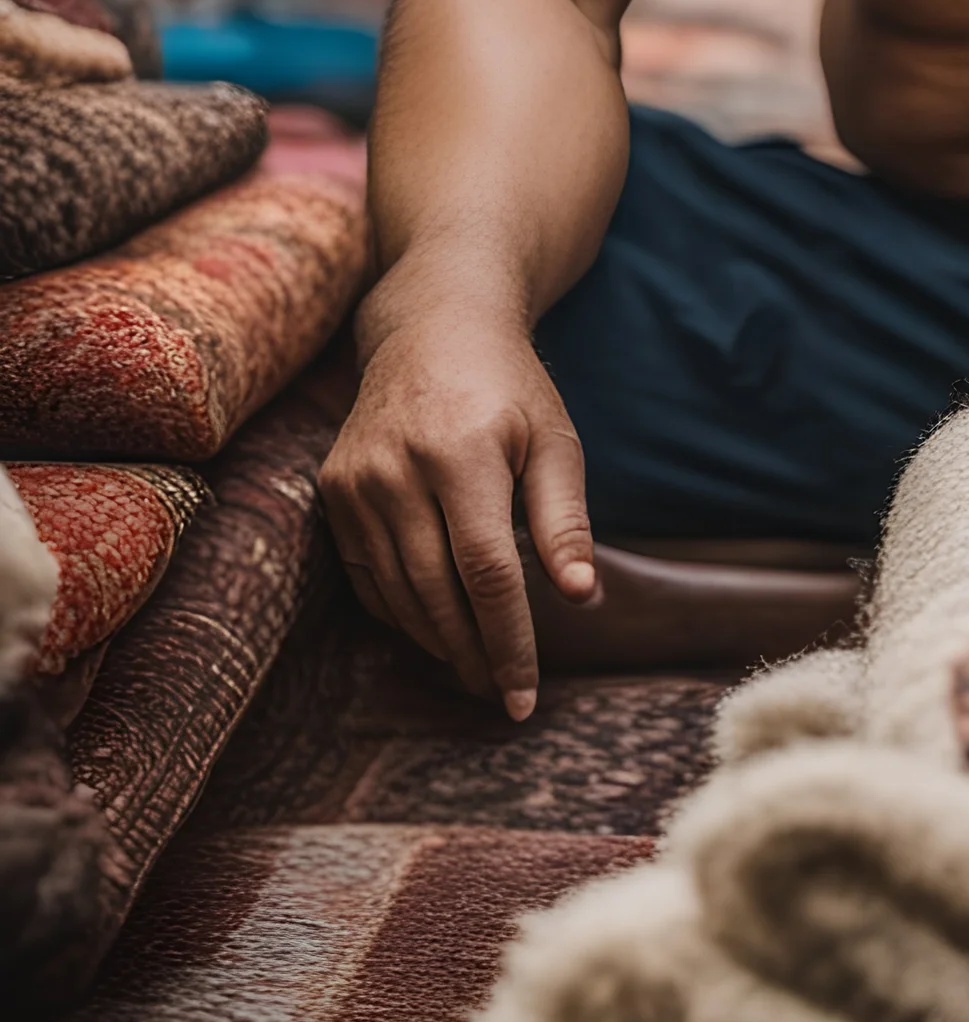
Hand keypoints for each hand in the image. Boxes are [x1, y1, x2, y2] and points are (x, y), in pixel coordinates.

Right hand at [319, 316, 596, 718]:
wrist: (432, 325)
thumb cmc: (509, 387)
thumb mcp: (553, 440)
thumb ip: (564, 520)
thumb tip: (582, 597)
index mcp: (463, 454)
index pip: (487, 573)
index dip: (508, 641)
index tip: (524, 696)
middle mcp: (398, 469)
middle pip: (436, 592)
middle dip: (472, 653)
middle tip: (501, 694)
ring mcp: (356, 480)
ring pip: (397, 591)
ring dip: (436, 641)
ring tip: (474, 668)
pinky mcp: (332, 489)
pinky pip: (364, 574)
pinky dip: (399, 611)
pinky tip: (433, 627)